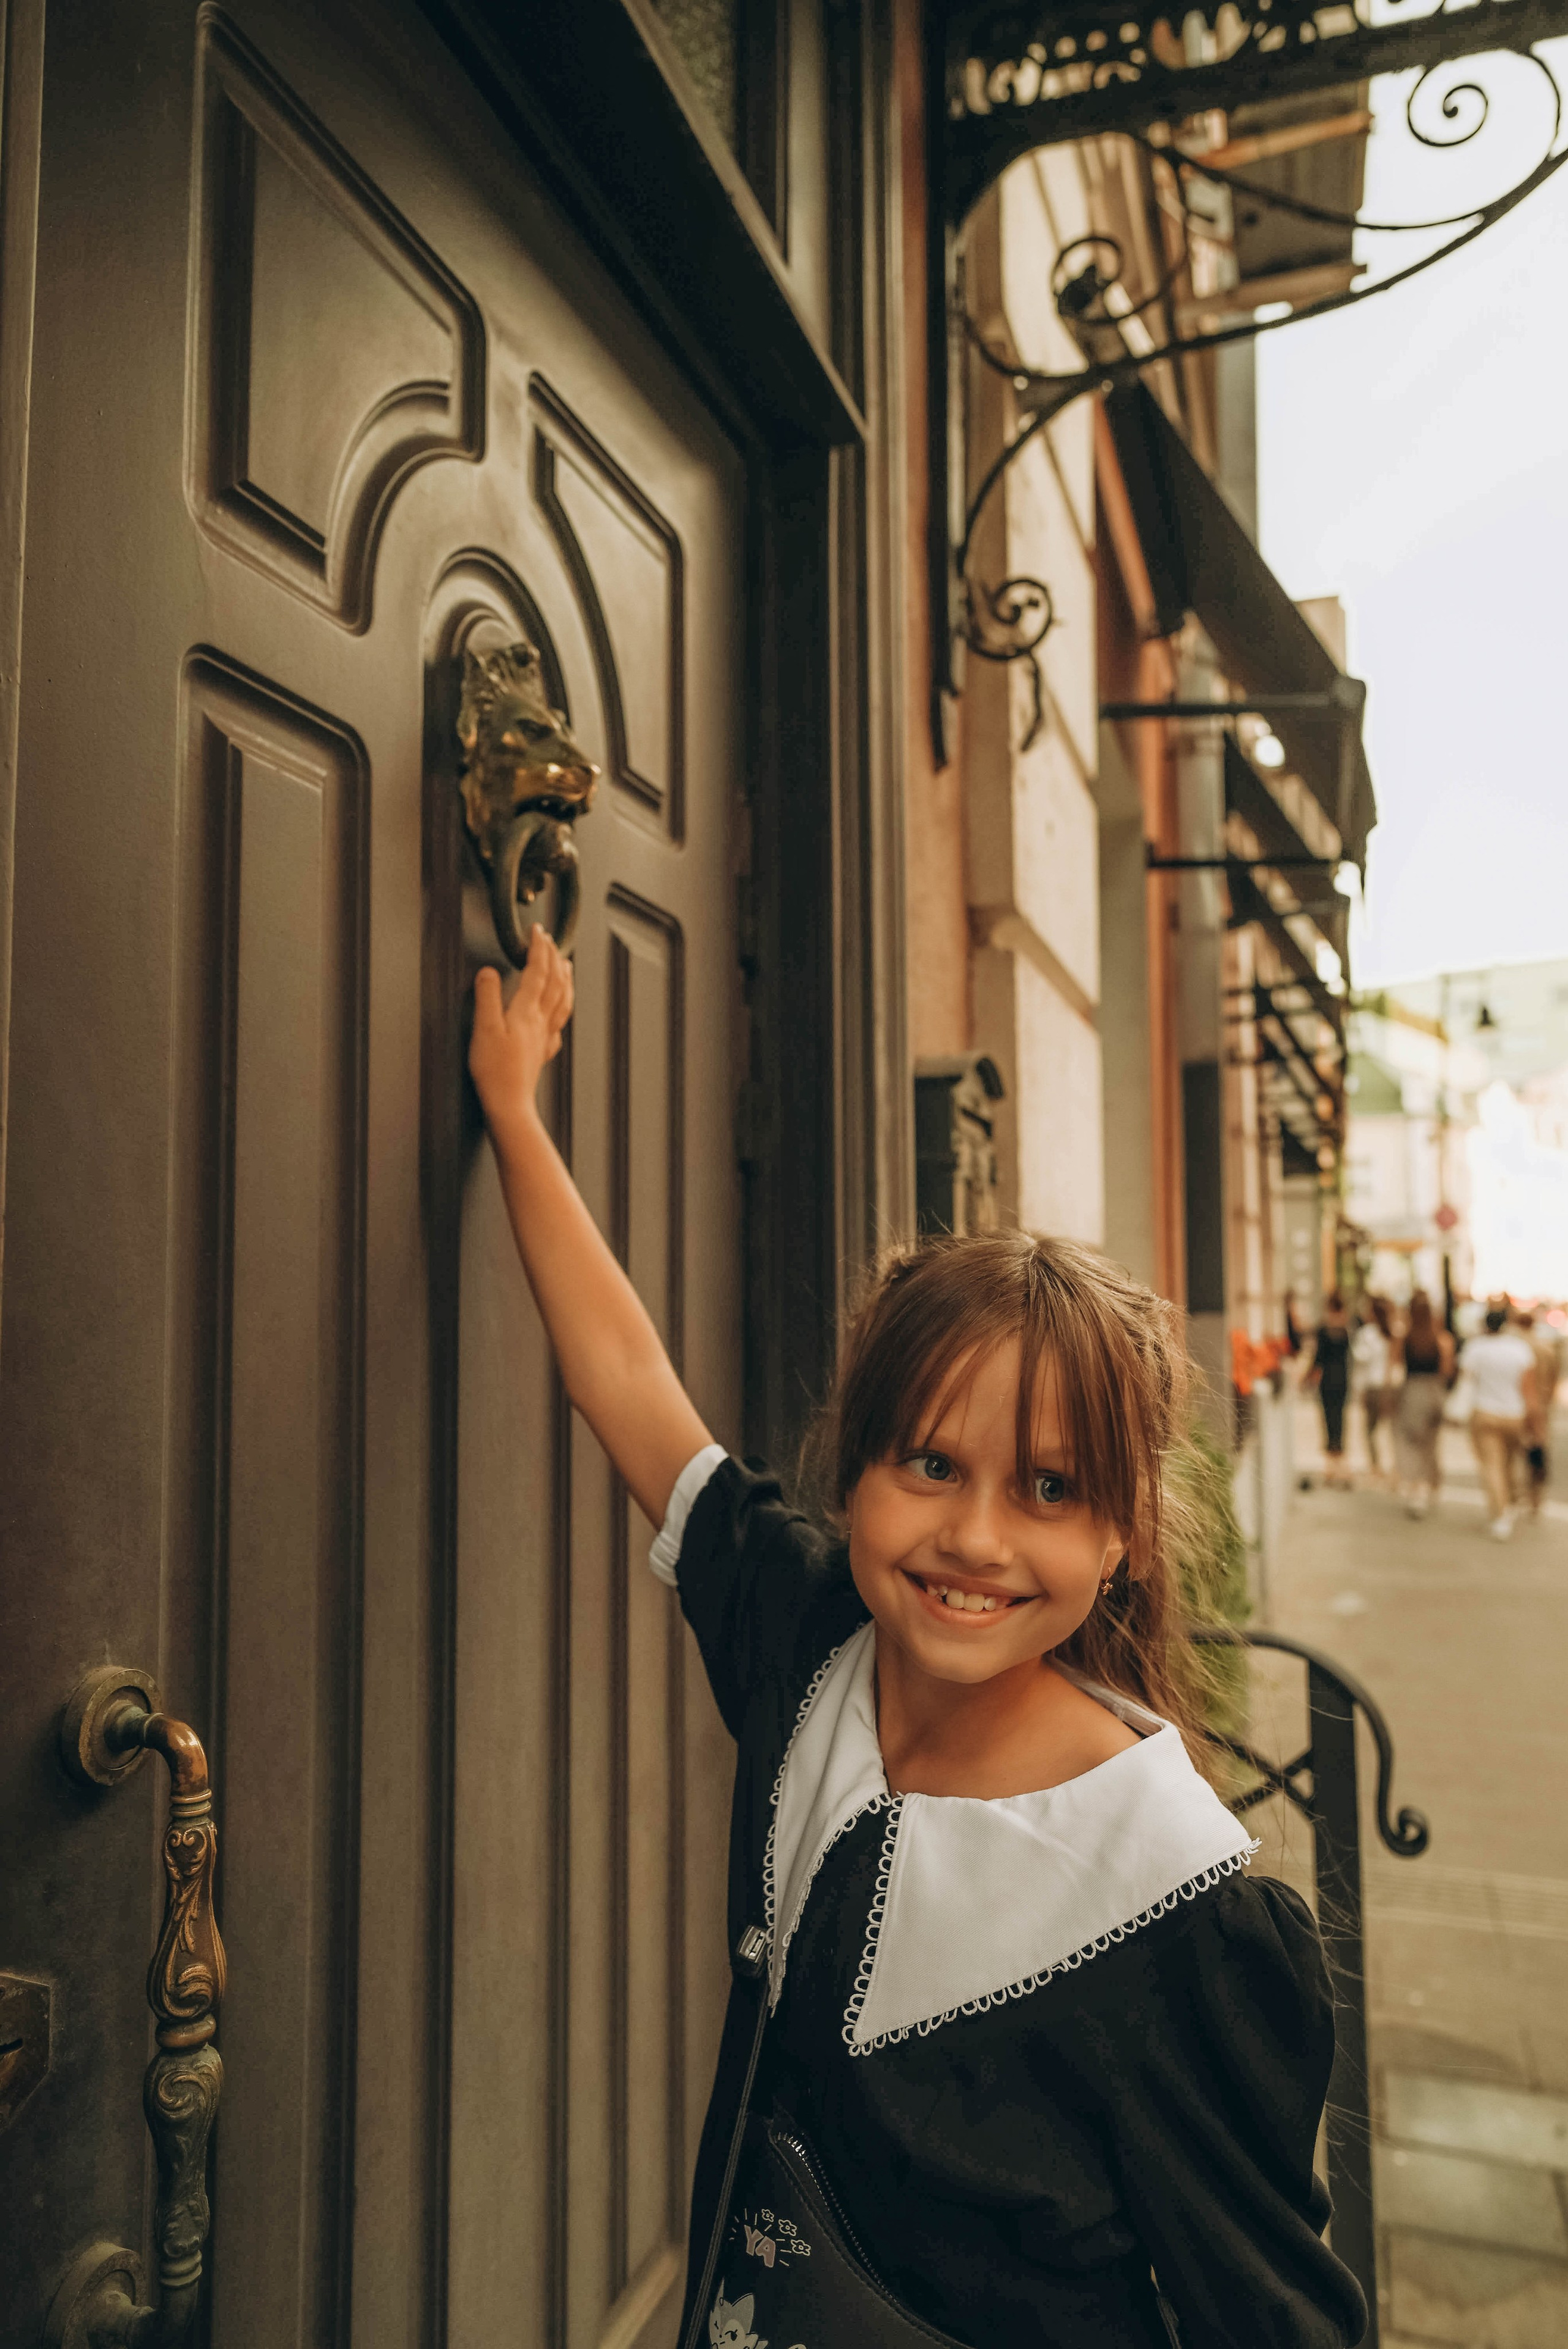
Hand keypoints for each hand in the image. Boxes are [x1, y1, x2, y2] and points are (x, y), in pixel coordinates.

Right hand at [469, 924, 573, 1136]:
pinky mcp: (541, 1053)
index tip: (538, 930)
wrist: (509, 1104)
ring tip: (566, 967)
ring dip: (564, 980)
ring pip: (562, 1001)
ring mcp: (544, 1037)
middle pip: (554, 983)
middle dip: (553, 958)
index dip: (539, 949)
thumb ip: (486, 997)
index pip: (537, 972)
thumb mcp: (483, 1029)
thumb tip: (488, 971)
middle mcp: (540, 1022)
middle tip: (550, 940)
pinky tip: (557, 1015)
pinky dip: (560, 1011)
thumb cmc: (494, 1071)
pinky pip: (557, 1025)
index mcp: (525, 1012)